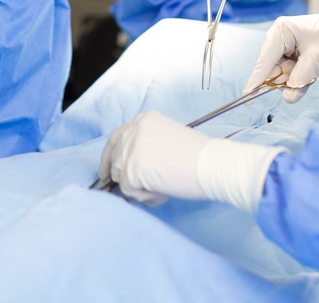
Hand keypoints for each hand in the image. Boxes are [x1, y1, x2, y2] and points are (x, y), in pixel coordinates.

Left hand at [98, 111, 214, 204]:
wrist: (212, 164)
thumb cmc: (199, 157)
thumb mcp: (167, 139)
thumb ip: (146, 148)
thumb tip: (127, 171)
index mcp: (142, 121)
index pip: (116, 140)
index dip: (108, 159)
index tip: (106, 174)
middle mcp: (133, 131)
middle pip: (116, 161)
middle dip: (129, 179)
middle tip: (151, 188)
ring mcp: (131, 149)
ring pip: (122, 179)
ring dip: (141, 189)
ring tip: (163, 187)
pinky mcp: (132, 169)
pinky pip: (129, 191)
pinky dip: (145, 197)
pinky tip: (163, 191)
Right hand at [244, 7, 318, 101]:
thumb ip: (302, 78)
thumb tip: (288, 98)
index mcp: (281, 31)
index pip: (264, 60)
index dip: (255, 81)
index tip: (246, 99)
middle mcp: (280, 38)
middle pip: (272, 69)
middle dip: (283, 81)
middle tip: (298, 87)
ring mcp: (288, 47)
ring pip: (282, 73)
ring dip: (294, 81)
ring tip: (312, 74)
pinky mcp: (296, 54)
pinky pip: (292, 73)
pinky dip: (300, 79)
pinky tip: (312, 75)